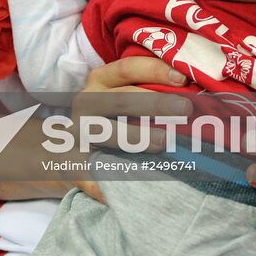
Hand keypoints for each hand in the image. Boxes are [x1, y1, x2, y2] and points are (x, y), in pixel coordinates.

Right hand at [71, 56, 191, 204]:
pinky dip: (105, 182)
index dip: (154, 70)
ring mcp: (76, 132)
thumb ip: (146, 91)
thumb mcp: (117, 95)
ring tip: (164, 141)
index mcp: (100, 80)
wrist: (64, 145)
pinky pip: (89, 173)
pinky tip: (123, 188)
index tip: (182, 79)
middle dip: (155, 103)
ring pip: (107, 132)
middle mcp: (86, 102)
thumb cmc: (106, 115)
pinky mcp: (71, 163)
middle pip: (122, 99)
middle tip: (185, 110)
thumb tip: (191, 94)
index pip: (128, 68)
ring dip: (137, 137)